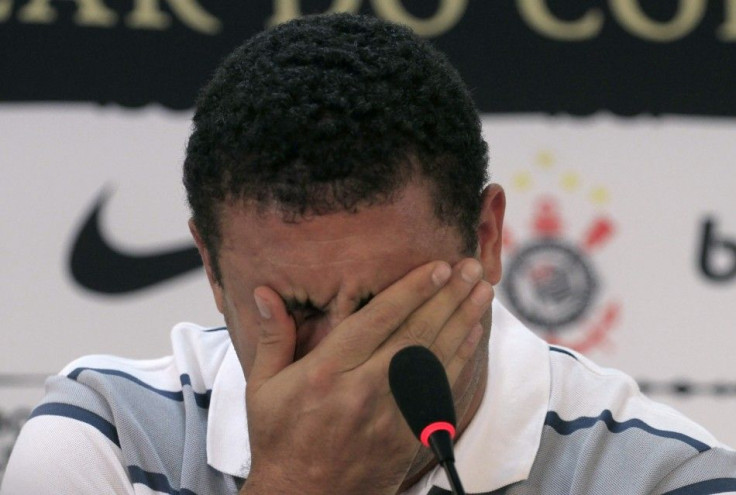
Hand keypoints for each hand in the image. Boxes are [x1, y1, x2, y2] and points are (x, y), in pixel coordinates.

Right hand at [240, 259, 492, 493]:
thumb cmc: (281, 441)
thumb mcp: (262, 388)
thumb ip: (272, 337)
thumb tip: (265, 292)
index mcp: (328, 371)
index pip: (379, 320)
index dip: (412, 290)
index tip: (438, 267)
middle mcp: (365, 388)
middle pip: (416, 333)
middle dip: (448, 296)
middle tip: (472, 267)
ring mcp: (392, 412)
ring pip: (436, 357)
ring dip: (462, 321)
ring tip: (482, 291)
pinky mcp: (410, 432)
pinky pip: (442, 389)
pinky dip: (460, 359)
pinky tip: (471, 334)